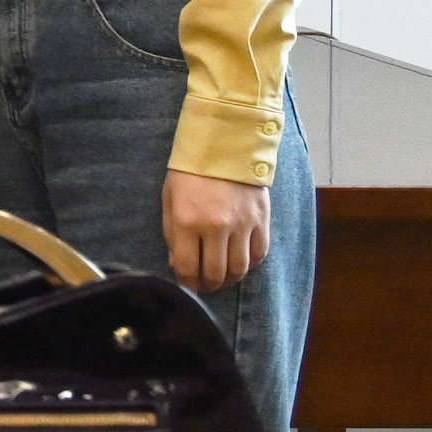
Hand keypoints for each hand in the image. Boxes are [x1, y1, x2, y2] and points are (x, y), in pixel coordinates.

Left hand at [163, 164, 271, 290]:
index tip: (187, 283)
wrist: (226, 145)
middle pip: (215, 273)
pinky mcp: (261, 220)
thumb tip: (179, 264)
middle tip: (204, 286)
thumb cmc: (191, 172)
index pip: (188, 266)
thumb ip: (172, 234)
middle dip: (208, 285)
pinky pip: (259, 254)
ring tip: (222, 279)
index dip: (187, 281)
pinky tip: (240, 264)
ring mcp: (242, 225)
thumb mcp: (170, 199)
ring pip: (239, 269)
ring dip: (229, 280)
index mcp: (187, 221)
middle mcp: (216, 226)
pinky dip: (250, 265)